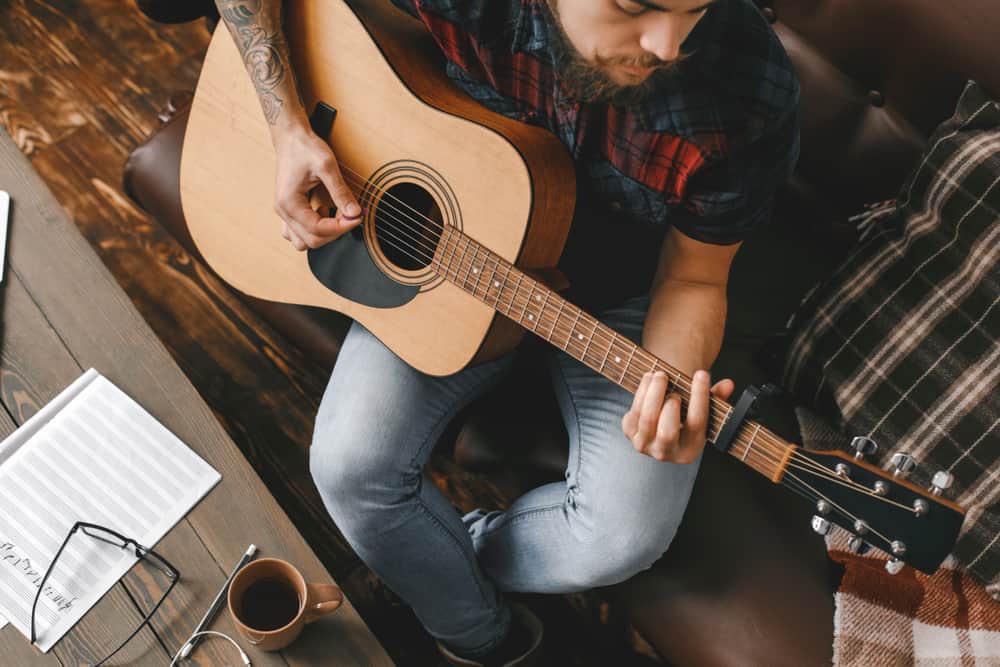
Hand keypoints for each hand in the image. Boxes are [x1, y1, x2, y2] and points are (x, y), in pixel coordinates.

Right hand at [272, 125, 361, 250]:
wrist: (291, 136)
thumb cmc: (305, 148)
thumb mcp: (327, 166)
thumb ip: (340, 192)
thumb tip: (354, 213)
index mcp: (289, 202)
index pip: (318, 229)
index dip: (341, 227)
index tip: (357, 217)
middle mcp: (283, 211)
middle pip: (312, 241)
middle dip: (335, 231)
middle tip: (350, 214)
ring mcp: (284, 212)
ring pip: (303, 241)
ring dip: (323, 234)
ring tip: (334, 213)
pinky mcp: (288, 210)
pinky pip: (298, 233)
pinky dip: (313, 230)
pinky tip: (323, 212)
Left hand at [621, 370, 734, 463]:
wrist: (659, 425)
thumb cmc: (686, 416)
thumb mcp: (704, 411)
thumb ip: (716, 398)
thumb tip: (728, 384)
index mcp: (690, 450)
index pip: (697, 424)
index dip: (700, 397)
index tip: (702, 374)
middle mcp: (666, 453)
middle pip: (667, 430)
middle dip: (671, 403)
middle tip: (675, 387)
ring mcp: (644, 445)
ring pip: (647, 418)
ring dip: (654, 392)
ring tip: (660, 375)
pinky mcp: (629, 432)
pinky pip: (634, 411)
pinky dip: (642, 391)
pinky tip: (649, 379)